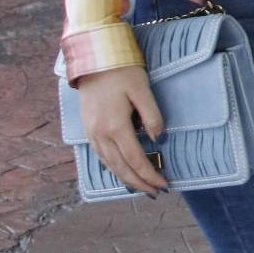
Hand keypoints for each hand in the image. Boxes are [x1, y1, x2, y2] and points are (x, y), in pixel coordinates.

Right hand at [77, 66, 167, 195]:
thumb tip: (160, 140)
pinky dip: (114, 168)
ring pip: (110, 165)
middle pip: (122, 168)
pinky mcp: (89, 129)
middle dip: (140, 183)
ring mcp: (92, 133)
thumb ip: (152, 116)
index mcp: (116, 126)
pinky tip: (123, 171)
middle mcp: (101, 134)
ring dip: (127, 178)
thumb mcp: (142, 90)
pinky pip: (102, 156)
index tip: (164, 185)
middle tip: (156, 193)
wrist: (93, 60)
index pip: (136, 160)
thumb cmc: (121, 71)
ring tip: (142, 187)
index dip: (150, 175)